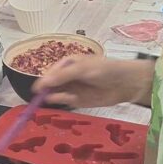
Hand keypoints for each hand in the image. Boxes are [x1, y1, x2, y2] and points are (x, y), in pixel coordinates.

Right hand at [33, 57, 152, 108]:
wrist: (125, 84)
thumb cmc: (105, 70)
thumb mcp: (82, 69)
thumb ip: (63, 75)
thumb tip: (43, 82)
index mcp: (67, 63)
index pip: (50, 71)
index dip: (44, 79)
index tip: (37, 88)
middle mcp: (67, 75)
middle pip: (50, 82)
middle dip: (44, 88)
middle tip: (37, 95)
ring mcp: (71, 88)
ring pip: (54, 92)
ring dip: (49, 95)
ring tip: (43, 98)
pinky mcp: (76, 100)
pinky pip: (63, 100)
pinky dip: (58, 100)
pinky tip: (55, 100)